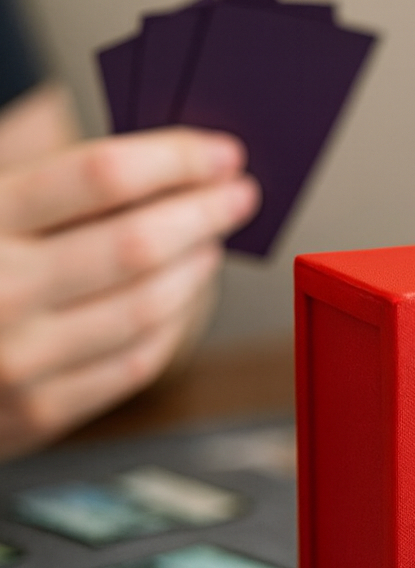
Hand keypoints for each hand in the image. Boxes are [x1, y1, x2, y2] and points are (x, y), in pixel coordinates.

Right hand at [0, 125, 258, 457]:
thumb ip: (47, 190)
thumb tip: (161, 169)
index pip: (100, 177)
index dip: (175, 160)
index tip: (222, 154)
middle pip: (139, 244)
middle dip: (204, 214)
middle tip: (239, 196)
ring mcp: (21, 361)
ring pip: (149, 309)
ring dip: (197, 271)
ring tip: (212, 244)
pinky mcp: (40, 412)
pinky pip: (136, 363)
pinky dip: (173, 326)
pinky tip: (182, 299)